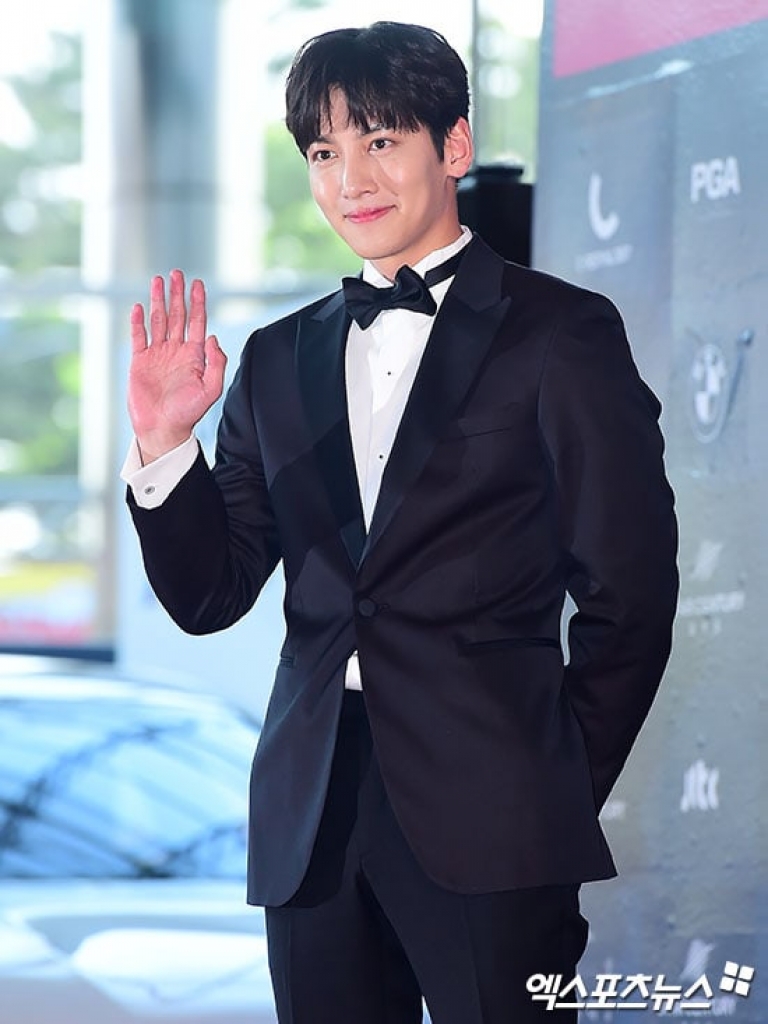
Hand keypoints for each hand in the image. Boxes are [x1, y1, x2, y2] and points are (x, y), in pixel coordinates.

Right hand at [128, 269, 226, 462]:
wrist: (163, 428)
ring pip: (158, 320)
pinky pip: (139, 336)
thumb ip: (216, 363)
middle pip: (177, 315)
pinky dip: (138, 321)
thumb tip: (213, 337)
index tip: (197, 284)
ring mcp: (157, 354)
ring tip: (158, 280)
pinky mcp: (140, 361)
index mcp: (195, 355)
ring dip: (158, 301)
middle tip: (177, 274)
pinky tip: (140, 306)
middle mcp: (176, 350)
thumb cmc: (188, 412)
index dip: (198, 302)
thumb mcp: (210, 389)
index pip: (198, 322)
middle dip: (177, 294)